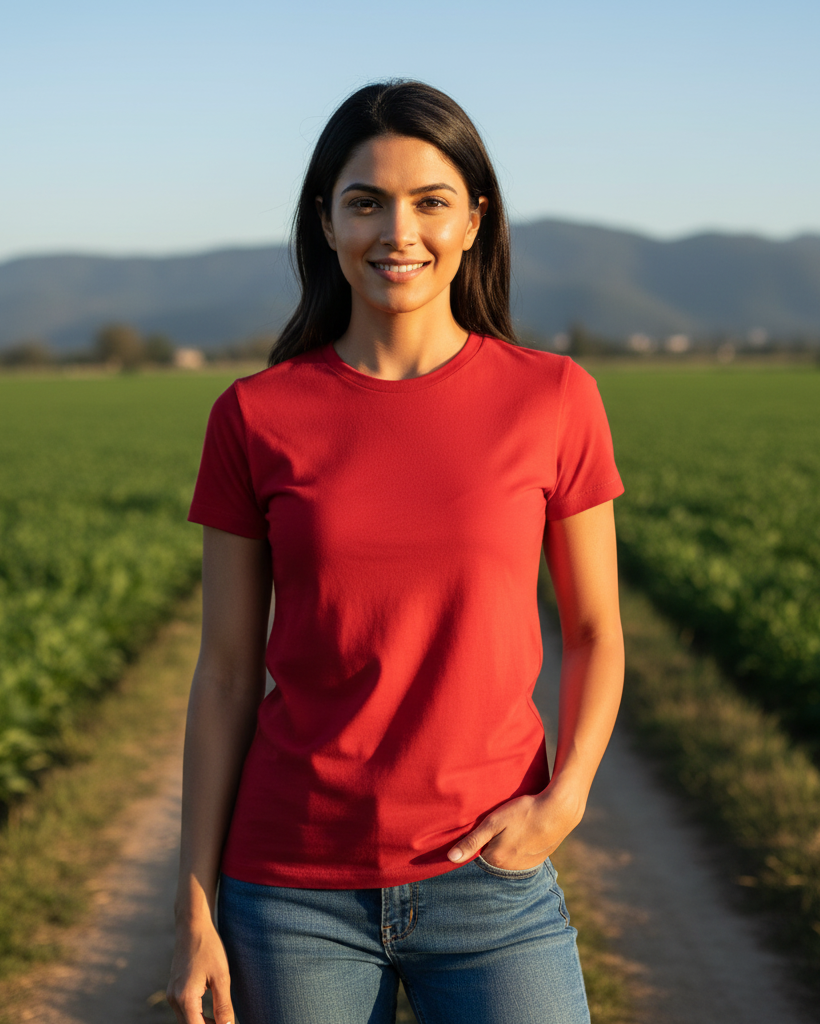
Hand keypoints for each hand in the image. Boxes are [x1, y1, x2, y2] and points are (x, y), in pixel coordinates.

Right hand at [167, 918, 234, 1023]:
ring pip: (186, 1021)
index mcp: (185, 998)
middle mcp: (174, 999)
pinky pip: (184, 1011)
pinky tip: (213, 1013)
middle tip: (227, 1022)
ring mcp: (172, 994)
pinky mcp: (173, 989)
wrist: (192, 925)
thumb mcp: (221, 977)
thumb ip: (224, 1006)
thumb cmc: (209, 947)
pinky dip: (197, 1016)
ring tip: (222, 1020)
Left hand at [446, 784, 584, 870]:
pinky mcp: (538, 860)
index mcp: (496, 859)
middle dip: (491, 845)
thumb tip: (451, 858)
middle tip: (498, 827)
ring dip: (506, 847)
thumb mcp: (494, 822)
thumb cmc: (523, 813)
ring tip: (511, 830)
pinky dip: (519, 848)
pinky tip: (522, 835)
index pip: (476, 855)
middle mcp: (510, 868)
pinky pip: (521, 858)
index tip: (479, 829)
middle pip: (492, 857)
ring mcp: (526, 866)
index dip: (475, 842)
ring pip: (507, 858)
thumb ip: (472, 841)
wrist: (558, 811)